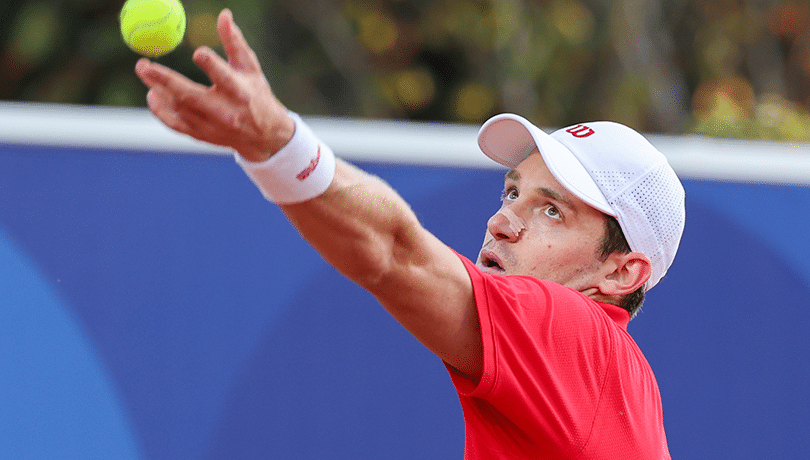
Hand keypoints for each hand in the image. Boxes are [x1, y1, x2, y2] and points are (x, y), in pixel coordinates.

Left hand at [134, 9, 293, 161]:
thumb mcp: (250, 69)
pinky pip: (174, 124)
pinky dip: (160, 110)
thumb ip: (234, 42)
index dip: (210, 63)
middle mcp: (225, 112)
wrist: (264, 136)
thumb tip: (224, 15)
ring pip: (178, 108)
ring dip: (158, 89)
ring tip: (145, 71)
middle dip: (164, 79)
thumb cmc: (256, 95)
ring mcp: (211, 126)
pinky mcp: (201, 135)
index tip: (197, 52)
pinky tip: (152, 94)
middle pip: (189, 95)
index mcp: (240, 93)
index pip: (223, 77)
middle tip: (143, 64)